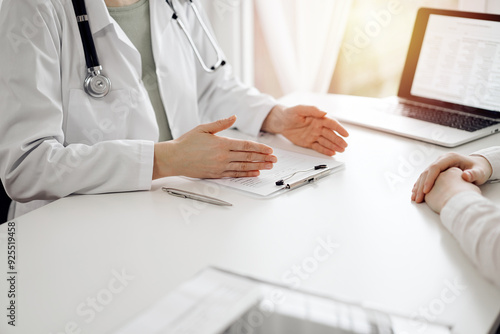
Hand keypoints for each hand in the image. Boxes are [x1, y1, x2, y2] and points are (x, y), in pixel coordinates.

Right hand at [153, 116, 276, 178]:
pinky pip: (235, 174)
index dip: (260, 148)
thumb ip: (221, 124)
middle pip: (248, 157)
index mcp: (221, 143)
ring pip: (244, 166)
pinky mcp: (216, 174)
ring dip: (258, 166)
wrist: (173, 158)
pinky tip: (254, 173)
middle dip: (263, 158)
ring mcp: (220, 167)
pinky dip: (246, 174)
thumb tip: (234, 117)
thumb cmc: (186, 142)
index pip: (246, 145)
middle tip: (275, 159)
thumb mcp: (204, 128)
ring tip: (269, 166)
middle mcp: (223, 156)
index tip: (269, 149)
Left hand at [261, 105, 348, 155]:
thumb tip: (324, 112)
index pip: (331, 123)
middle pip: (331, 134)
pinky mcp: (309, 142)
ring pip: (326, 142)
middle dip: (338, 140)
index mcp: (318, 118)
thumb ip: (312, 110)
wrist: (280, 122)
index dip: (339, 129)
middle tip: (344, 146)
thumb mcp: (299, 109)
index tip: (346, 134)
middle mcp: (318, 127)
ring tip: (341, 150)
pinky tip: (332, 153)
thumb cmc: (289, 113)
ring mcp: (314, 135)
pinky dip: (325, 150)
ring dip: (334, 146)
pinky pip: (318, 147)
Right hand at [412, 152, 491, 202]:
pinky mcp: (436, 170)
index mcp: (450, 158)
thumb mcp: (480, 171)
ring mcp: (438, 164)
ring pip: (423, 175)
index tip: (426, 191)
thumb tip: (465, 175)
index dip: (429, 179)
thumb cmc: (480, 168)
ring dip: (418, 186)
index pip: (435, 167)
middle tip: (418, 198)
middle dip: (421, 185)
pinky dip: (420, 185)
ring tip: (415, 198)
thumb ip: (474, 173)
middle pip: (427, 172)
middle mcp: (442, 160)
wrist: (479, 165)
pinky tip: (415, 192)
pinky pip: (425, 177)